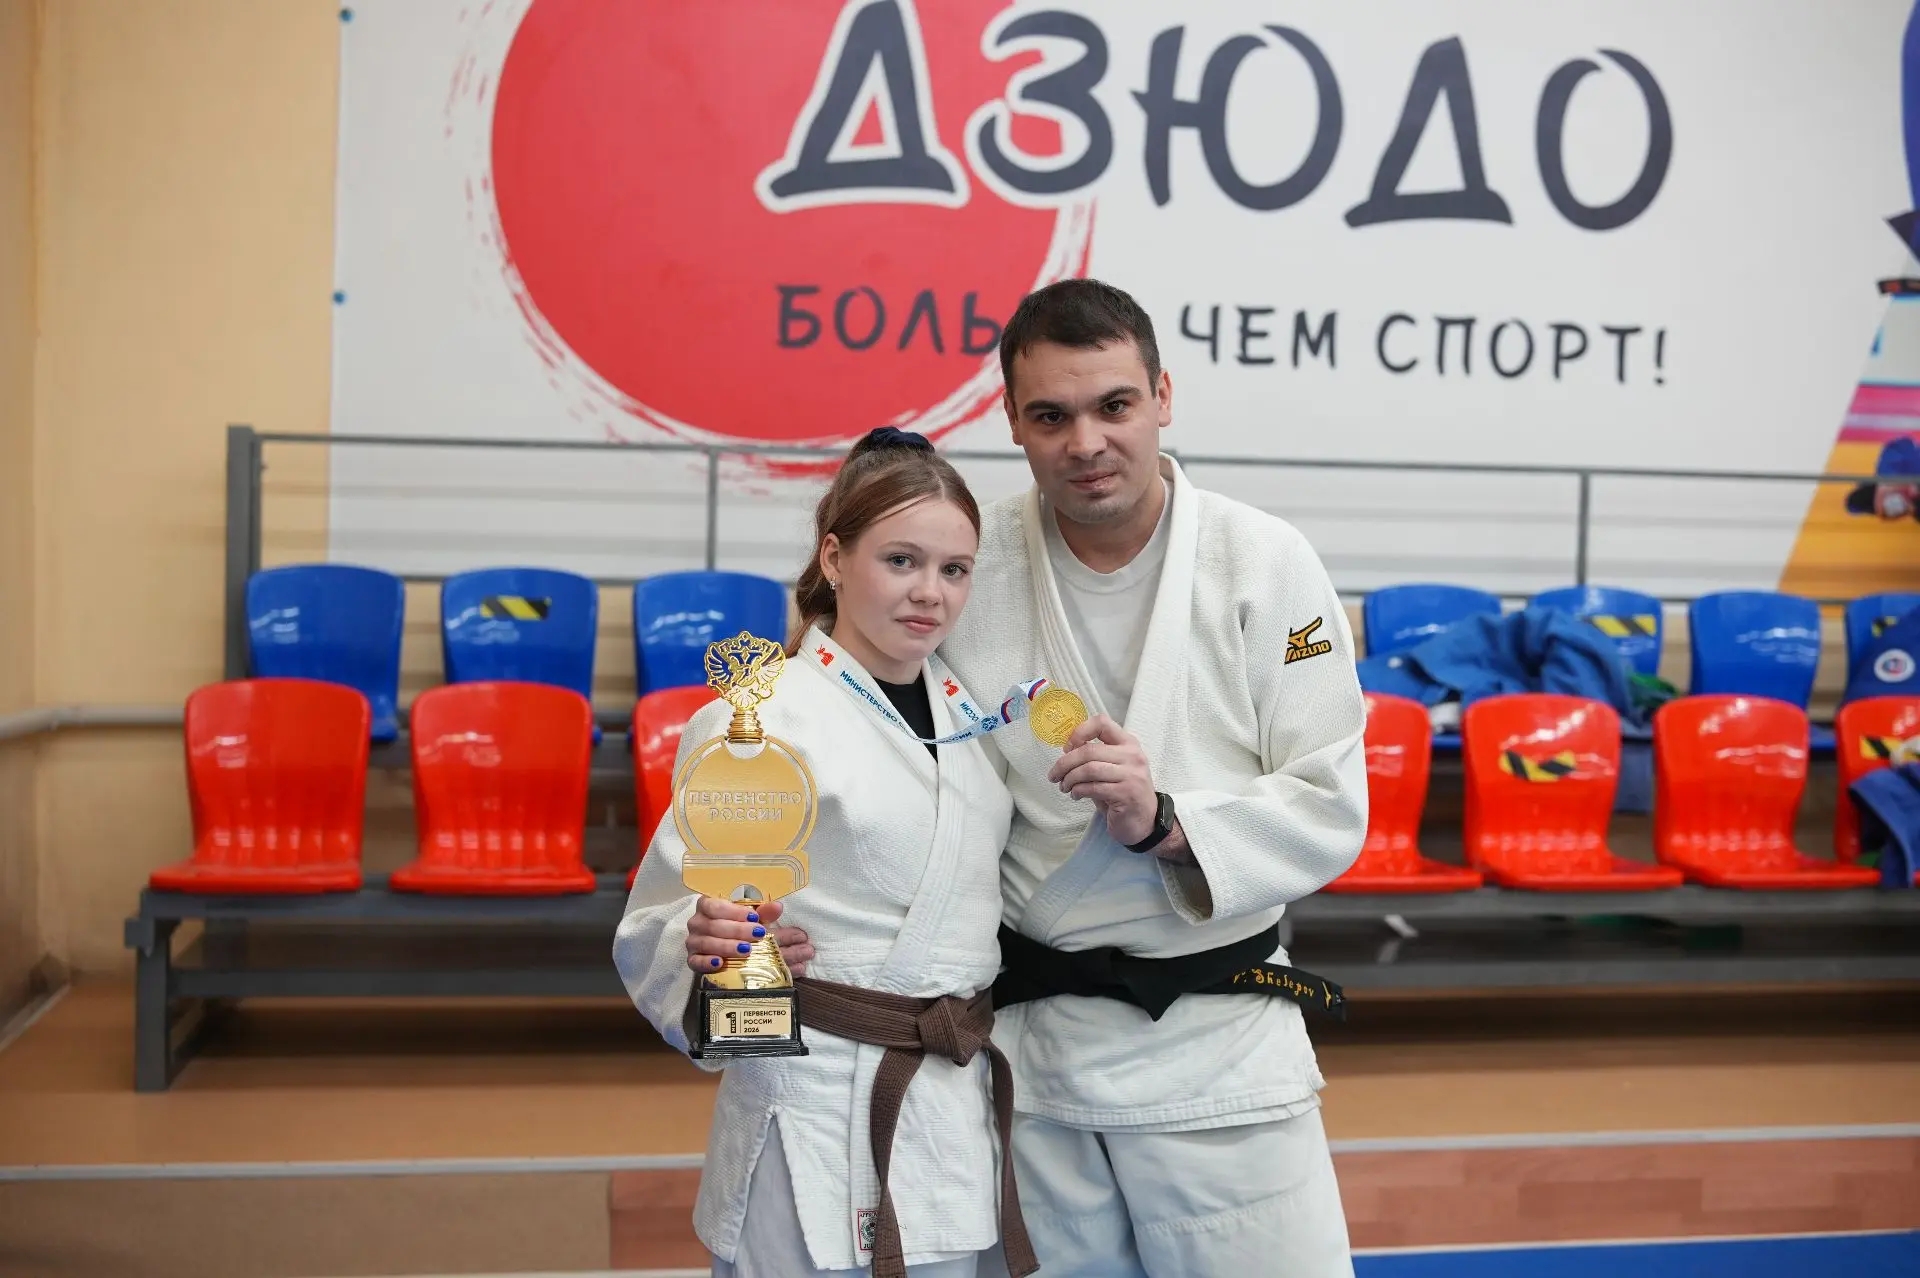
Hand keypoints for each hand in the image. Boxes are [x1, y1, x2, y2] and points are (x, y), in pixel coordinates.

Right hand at [684, 897, 813, 976]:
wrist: (725, 948)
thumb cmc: (738, 927)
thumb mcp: (751, 919)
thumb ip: (763, 912)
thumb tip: (777, 907)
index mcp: (707, 906)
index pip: (714, 905)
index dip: (734, 912)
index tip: (754, 917)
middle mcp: (696, 922)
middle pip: (713, 925)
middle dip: (737, 930)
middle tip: (757, 934)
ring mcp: (692, 942)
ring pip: (706, 943)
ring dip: (727, 946)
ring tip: (746, 950)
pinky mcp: (692, 960)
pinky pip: (695, 961)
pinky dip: (706, 962)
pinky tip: (720, 963)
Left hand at [1046, 714, 1159, 845]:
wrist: (1145, 821)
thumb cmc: (1124, 793)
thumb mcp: (1113, 768)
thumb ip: (1095, 757)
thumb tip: (1067, 751)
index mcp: (1128, 743)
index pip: (1102, 723)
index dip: (1079, 732)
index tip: (1067, 748)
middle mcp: (1132, 756)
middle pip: (1089, 750)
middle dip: (1065, 763)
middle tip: (1054, 775)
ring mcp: (1131, 775)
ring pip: (1089, 769)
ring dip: (1070, 779)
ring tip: (1064, 786)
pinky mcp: (1126, 794)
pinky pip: (1093, 788)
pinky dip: (1078, 791)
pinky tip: (1076, 795)